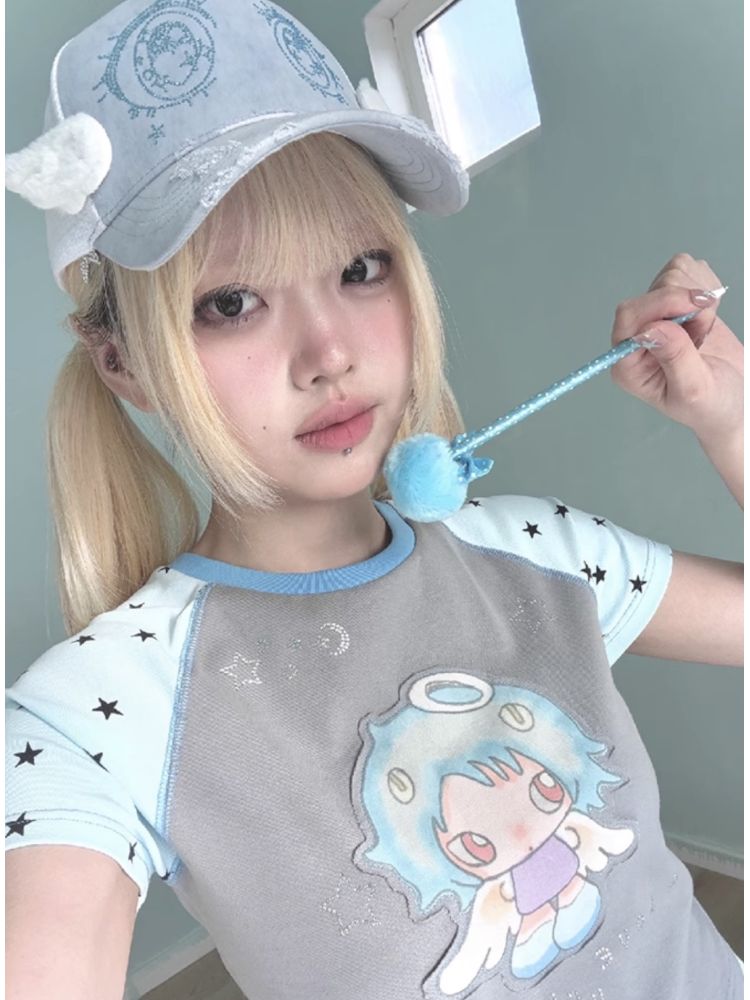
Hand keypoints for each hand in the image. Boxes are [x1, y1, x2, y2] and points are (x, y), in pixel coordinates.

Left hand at [609, 253, 742, 441]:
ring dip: (698, 300)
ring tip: (704, 332)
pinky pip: (686, 271)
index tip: (696, 308)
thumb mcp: (694, 389)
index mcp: (628, 364)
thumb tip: (651, 328)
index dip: (661, 304)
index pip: (629, 316)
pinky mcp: (674, 302)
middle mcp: (635, 338)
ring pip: (671, 277)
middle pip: (652, 292)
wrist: (735, 400)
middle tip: (703, 333)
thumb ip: (674, 358)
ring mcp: (655, 317)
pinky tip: (707, 317)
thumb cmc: (711, 406)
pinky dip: (706, 287)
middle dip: (686, 305)